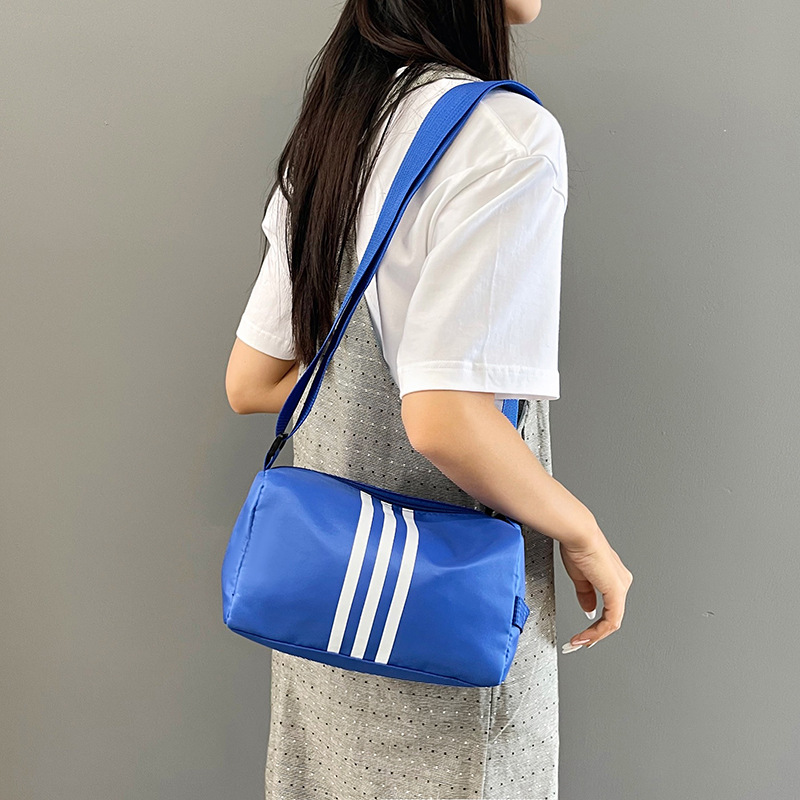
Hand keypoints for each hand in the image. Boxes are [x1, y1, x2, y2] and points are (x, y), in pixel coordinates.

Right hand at [558, 526, 632, 652]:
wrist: (579, 535)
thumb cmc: (577, 547)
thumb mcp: (579, 577)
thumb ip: (586, 595)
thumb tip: (589, 610)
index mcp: (613, 577)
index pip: (608, 608)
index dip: (595, 625)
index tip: (581, 635)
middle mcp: (621, 582)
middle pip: (611, 618)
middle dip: (593, 634)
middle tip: (577, 643)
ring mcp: (621, 588)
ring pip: (612, 621)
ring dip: (594, 635)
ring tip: (578, 642)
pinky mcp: (616, 592)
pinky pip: (611, 620)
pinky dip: (597, 631)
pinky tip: (585, 636)